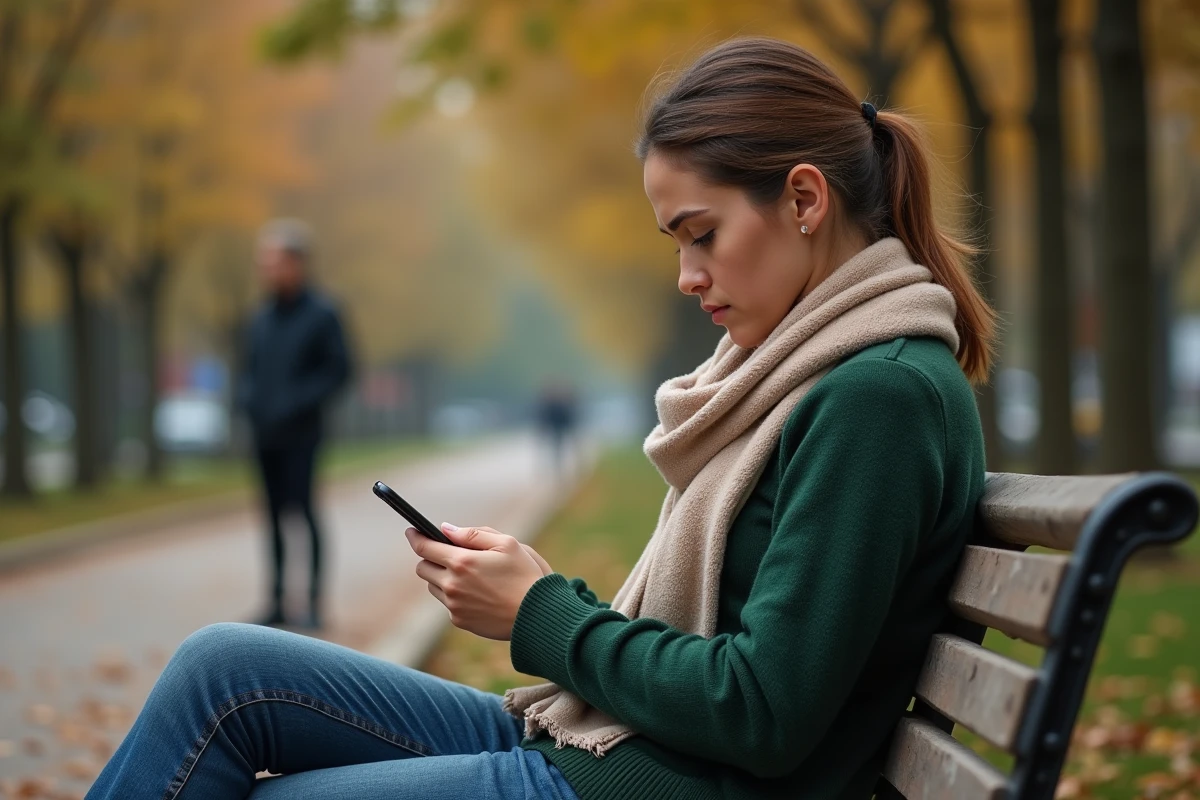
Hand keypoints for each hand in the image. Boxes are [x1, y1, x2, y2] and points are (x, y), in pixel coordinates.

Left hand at [405, 524, 546, 640]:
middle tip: (448, 555)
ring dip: (442, 578)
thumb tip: (446, 530)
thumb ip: (473, 534)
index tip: (412, 531)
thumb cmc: (525, 575)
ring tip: (468, 575)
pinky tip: (477, 593)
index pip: (425, 548)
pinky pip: (447, 604)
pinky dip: (455, 595)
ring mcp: (454, 605)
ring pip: (433, 587)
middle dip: (431, 558)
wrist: (536, 616)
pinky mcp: (459, 620)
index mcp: (462, 562)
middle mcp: (452, 585)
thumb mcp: (507, 544)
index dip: (416, 537)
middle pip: (423, 568)